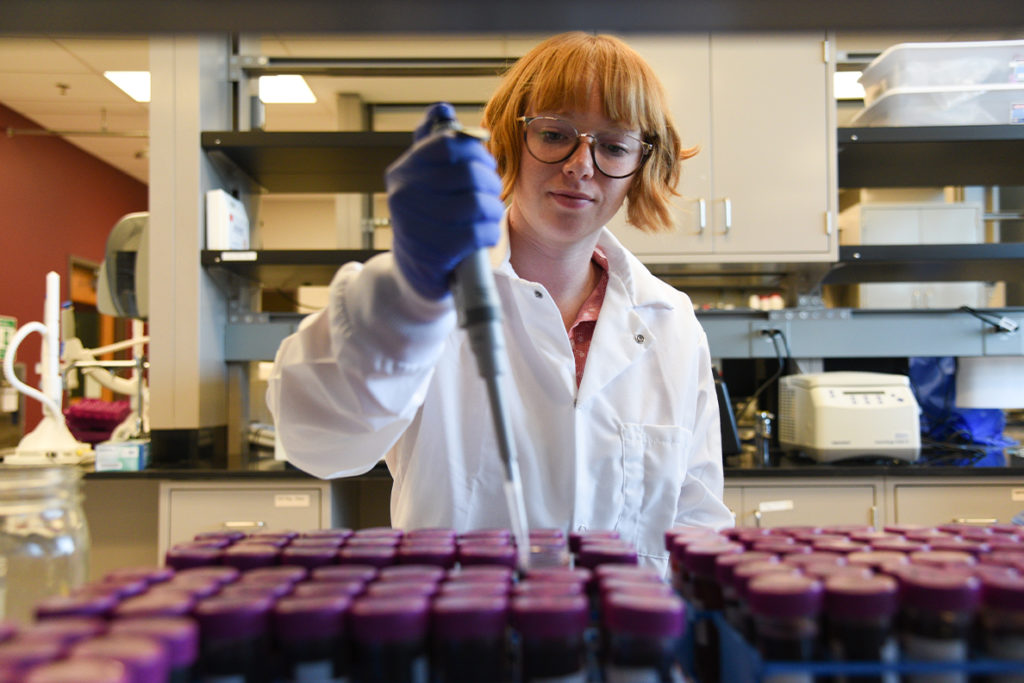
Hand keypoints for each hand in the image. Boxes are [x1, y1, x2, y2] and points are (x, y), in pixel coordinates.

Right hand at [385, 102, 505, 299]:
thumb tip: (442, 109)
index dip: (476, 152)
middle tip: (493, 192)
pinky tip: (484, 235)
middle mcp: (403, 196)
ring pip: (477, 204)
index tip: (483, 164)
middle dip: (491, 182)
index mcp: (403, 172)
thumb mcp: (424, 180)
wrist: (414, 274)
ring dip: (493, 210)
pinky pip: (477, 233)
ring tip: (489, 215)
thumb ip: (433, 143)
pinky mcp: (433, 254)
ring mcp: (415, 226)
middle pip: (468, 174)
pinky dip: (489, 233)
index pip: (448, 145)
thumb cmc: (428, 220)